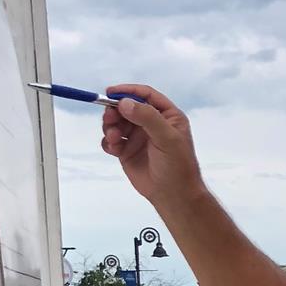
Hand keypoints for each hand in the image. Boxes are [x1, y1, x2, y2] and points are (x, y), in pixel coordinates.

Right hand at [100, 84, 204, 209]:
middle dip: (115, 111)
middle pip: (126, 107)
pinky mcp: (127, 151)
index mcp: (167, 116)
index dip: (128, 91)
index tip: (110, 92)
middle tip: (109, 119)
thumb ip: (147, 118)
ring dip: (110, 127)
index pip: (146, 95)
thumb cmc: (177, 165)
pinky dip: (108, 142)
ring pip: (116, 122)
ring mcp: (138, 137)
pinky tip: (114, 149)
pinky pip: (111, 140)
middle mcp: (151, 123)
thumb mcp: (167, 138)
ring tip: (114, 138)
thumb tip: (124, 103)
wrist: (173, 194)